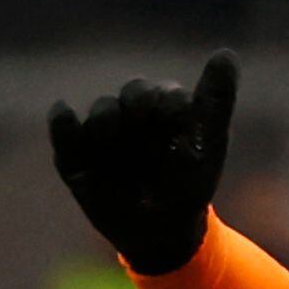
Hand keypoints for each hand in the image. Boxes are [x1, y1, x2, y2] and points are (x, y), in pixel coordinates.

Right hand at [47, 49, 238, 275]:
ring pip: (102, 111)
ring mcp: (103, 134)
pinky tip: (64, 112)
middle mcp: (132, 114)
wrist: (158, 234)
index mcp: (165, 105)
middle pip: (132, 92)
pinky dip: (63, 122)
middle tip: (148, 145)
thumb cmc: (188, 187)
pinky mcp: (75, 156)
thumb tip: (225, 53)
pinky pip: (64, 129)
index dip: (167, 112)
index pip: (162, 91)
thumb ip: (215, 100)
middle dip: (141, 113)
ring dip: (111, 126)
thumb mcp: (208, 143)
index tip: (176, 142)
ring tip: (120, 160)